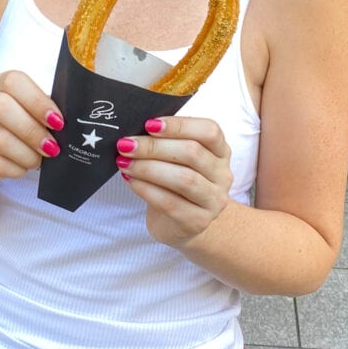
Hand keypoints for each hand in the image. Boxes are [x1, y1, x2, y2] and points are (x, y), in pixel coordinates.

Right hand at [0, 69, 62, 180]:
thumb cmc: (22, 128)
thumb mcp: (35, 114)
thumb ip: (49, 114)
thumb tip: (74, 126)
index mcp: (3, 84)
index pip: (14, 82)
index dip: (37, 101)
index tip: (58, 122)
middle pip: (1, 107)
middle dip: (32, 131)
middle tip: (52, 148)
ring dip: (26, 154)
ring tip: (39, 161)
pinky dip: (13, 168)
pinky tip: (23, 169)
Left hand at [116, 116, 232, 246]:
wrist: (178, 224)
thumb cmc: (173, 184)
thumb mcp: (176, 160)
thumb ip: (165, 143)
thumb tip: (136, 132)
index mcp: (220, 151)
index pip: (209, 131)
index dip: (179, 125)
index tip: (149, 124)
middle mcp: (222, 175)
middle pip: (192, 153)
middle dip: (154, 147)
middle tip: (126, 145)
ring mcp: (214, 201)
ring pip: (184, 179)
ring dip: (148, 168)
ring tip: (125, 163)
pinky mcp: (197, 222)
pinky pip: (170, 203)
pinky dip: (146, 189)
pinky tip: (131, 181)